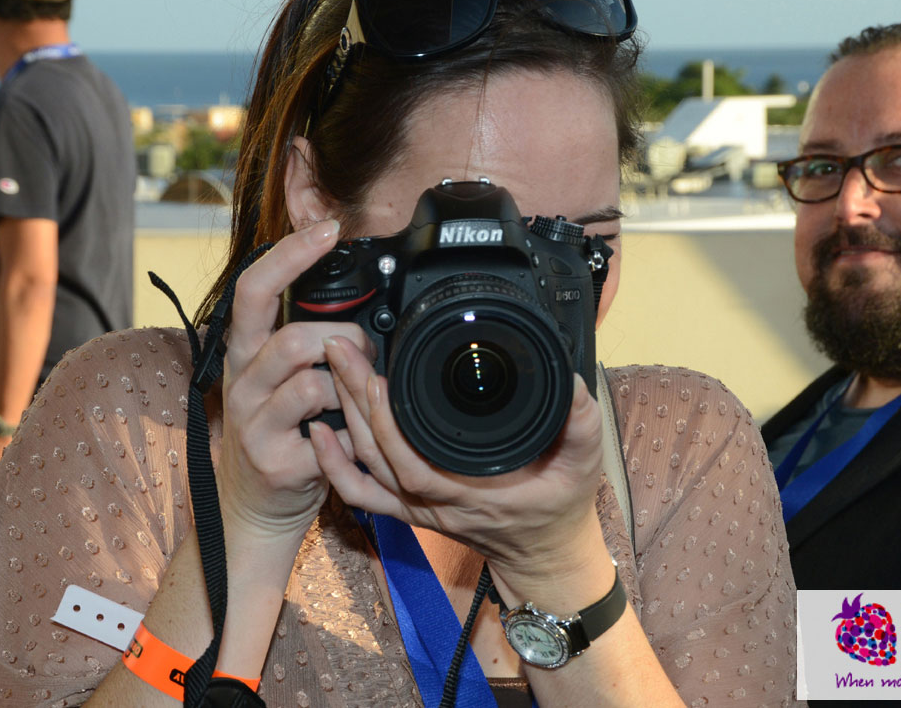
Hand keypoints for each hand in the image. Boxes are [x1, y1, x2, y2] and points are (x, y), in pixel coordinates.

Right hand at [216, 219, 373, 540]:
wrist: (255, 508)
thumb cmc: (281, 432)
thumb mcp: (280, 379)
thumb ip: (303, 341)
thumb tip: (353, 302)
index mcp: (245, 352)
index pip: (254, 289)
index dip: (290, 256)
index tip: (327, 230)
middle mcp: (242, 383)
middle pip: (292, 338)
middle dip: (344, 340)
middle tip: (365, 352)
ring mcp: (254, 425)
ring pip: (312, 384)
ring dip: (350, 386)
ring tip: (357, 398)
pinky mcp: (277, 462)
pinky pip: (329, 432)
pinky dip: (353, 431)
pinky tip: (350, 437)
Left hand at [310, 335, 604, 574]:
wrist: (544, 554)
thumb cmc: (559, 508)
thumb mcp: (583, 463)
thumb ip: (580, 422)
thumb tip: (571, 382)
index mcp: (472, 490)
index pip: (414, 462)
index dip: (388, 425)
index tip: (377, 377)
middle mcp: (435, 500)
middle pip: (378, 452)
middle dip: (353, 396)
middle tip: (341, 346)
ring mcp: (417, 505)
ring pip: (365, 464)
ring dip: (343, 414)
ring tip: (332, 364)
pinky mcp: (409, 506)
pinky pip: (360, 491)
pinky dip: (333, 465)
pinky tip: (318, 432)